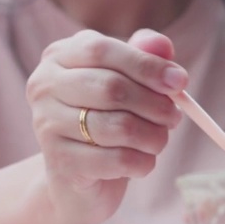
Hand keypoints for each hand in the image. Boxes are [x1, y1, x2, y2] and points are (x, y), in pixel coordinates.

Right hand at [27, 28, 187, 223]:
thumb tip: (163, 46)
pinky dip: (142, 162)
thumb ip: (142, 57)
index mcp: (58, 57)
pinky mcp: (61, 163)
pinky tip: (142, 162)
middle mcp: (44, 87)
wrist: (76, 178)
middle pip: (111, 88)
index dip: (145, 64)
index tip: (180, 81)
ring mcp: (47, 126)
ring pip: (119, 127)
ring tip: (159, 140)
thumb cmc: (104, 120)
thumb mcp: (124, 82)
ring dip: (153, 136)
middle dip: (154, 104)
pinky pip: (118, 160)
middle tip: (174, 117)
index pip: (101, 50)